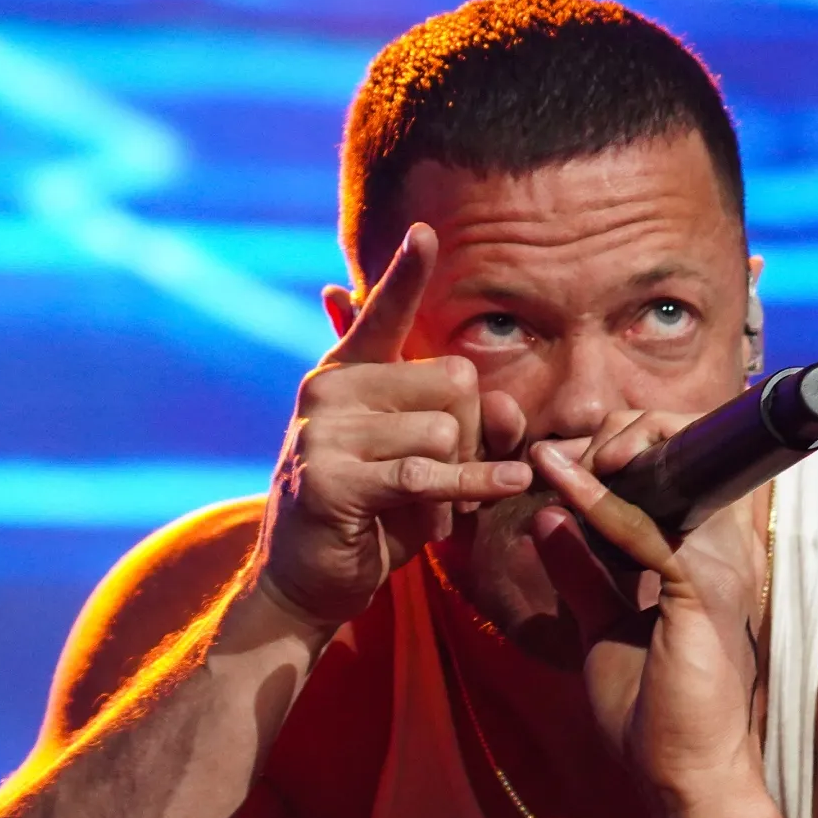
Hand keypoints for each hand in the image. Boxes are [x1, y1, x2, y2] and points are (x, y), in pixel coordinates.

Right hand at [254, 224, 531, 633]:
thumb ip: (461, 428)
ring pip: (447, 431)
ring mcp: (324, 430)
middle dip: (476, 438)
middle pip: (454, 382)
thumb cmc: (373, 517)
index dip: (406, 274)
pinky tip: (497, 492)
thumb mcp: (421, 462)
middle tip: (453, 482)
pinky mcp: (332, 478)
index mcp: (346, 373)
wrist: (306, 583)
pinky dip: (470, 488)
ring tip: (430, 511)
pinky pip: (428, 474)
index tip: (425, 233)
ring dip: (461, 482)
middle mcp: (329, 388)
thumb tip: (511, 410)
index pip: (382, 313)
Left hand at [527, 425, 767, 802]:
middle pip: (682, 451)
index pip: (675, 469)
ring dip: (609, 451)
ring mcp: (717, 565)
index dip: (618, 450)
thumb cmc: (653, 713)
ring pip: (672, 470)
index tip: (557, 462)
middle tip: (555, 457)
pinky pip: (646, 529)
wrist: (681, 774)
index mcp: (703, 554)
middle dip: (616, 434)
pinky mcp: (700, 590)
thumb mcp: (601, 627)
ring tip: (554, 457)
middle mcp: (720, 548)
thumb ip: (581, 572)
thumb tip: (548, 517)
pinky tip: (561, 484)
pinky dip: (600, 503)